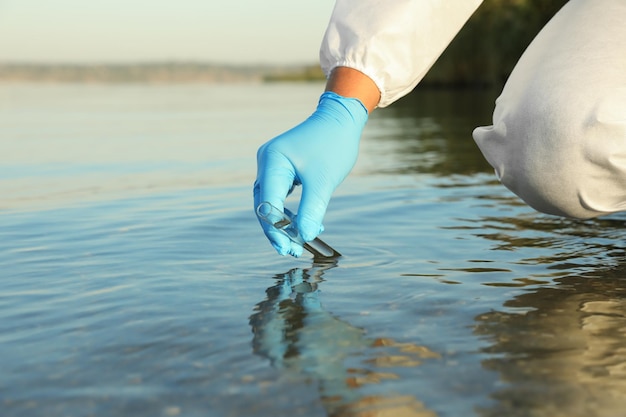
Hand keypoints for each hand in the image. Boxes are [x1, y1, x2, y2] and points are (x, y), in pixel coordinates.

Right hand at [254, 91, 368, 255]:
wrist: (342, 120)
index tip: (290, 247)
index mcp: (272, 161)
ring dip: (284, 224)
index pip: (267, 202)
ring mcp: (272, 165)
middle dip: (278, 230)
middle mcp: (266, 162)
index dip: (276, 228)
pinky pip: (280, 196)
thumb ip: (312, 210)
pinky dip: (290, 213)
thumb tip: (304, 237)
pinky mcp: (281, 169)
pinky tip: (305, 226)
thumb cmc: (333, 145)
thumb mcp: (324, 181)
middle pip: (264, 205)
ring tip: (299, 243)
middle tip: (292, 251)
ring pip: (271, 203)